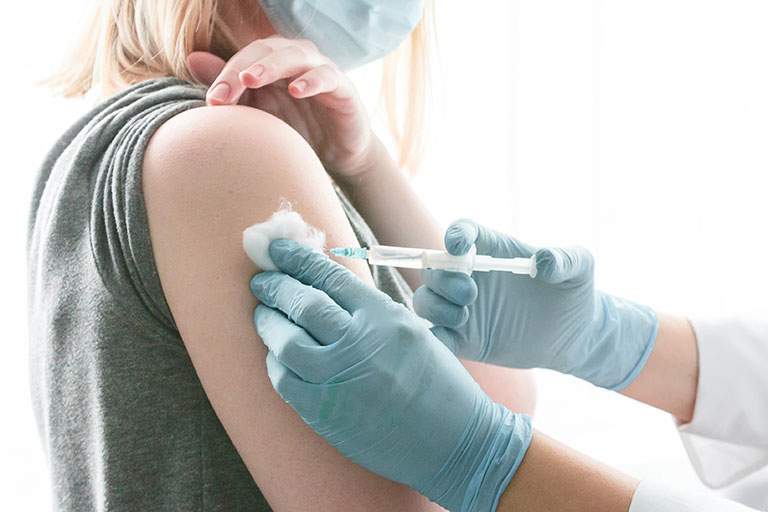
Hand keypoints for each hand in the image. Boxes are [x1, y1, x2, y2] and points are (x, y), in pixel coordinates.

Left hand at [187, 37, 375, 176]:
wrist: (339, 156)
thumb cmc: (298, 131)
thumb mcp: (261, 115)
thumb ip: (233, 90)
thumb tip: (192, 59)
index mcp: (273, 62)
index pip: (244, 58)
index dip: (225, 75)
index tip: (211, 102)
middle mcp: (295, 59)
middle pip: (265, 50)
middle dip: (240, 70)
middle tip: (222, 93)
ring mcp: (320, 69)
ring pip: (294, 55)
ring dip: (271, 65)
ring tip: (251, 79)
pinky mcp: (343, 87)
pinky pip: (326, 76)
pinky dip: (311, 80)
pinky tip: (297, 91)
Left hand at [249, 239, 531, 511]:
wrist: (454, 441)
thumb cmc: (436, 382)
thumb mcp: (411, 331)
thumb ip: (370, 311)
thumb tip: (322, 289)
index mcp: (384, 316)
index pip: (329, 276)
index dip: (297, 258)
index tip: (276, 248)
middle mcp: (360, 343)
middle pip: (303, 303)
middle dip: (275, 285)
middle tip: (260, 279)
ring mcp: (339, 379)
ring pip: (285, 340)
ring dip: (267, 322)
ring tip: (262, 313)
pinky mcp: (325, 413)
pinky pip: (284, 380)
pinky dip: (275, 362)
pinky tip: (276, 354)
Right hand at [413, 219, 658, 390]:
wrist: (575, 336)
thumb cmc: (574, 293)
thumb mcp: (581, 268)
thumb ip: (566, 259)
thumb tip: (544, 261)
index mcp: (492, 251)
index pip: (462, 232)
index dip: (454, 236)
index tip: (458, 247)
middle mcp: (470, 277)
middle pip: (435, 268)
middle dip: (443, 278)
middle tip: (470, 294)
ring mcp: (463, 309)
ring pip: (426, 300)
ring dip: (434, 305)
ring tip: (463, 317)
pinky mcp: (464, 339)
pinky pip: (436, 337)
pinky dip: (431, 339)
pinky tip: (447, 341)